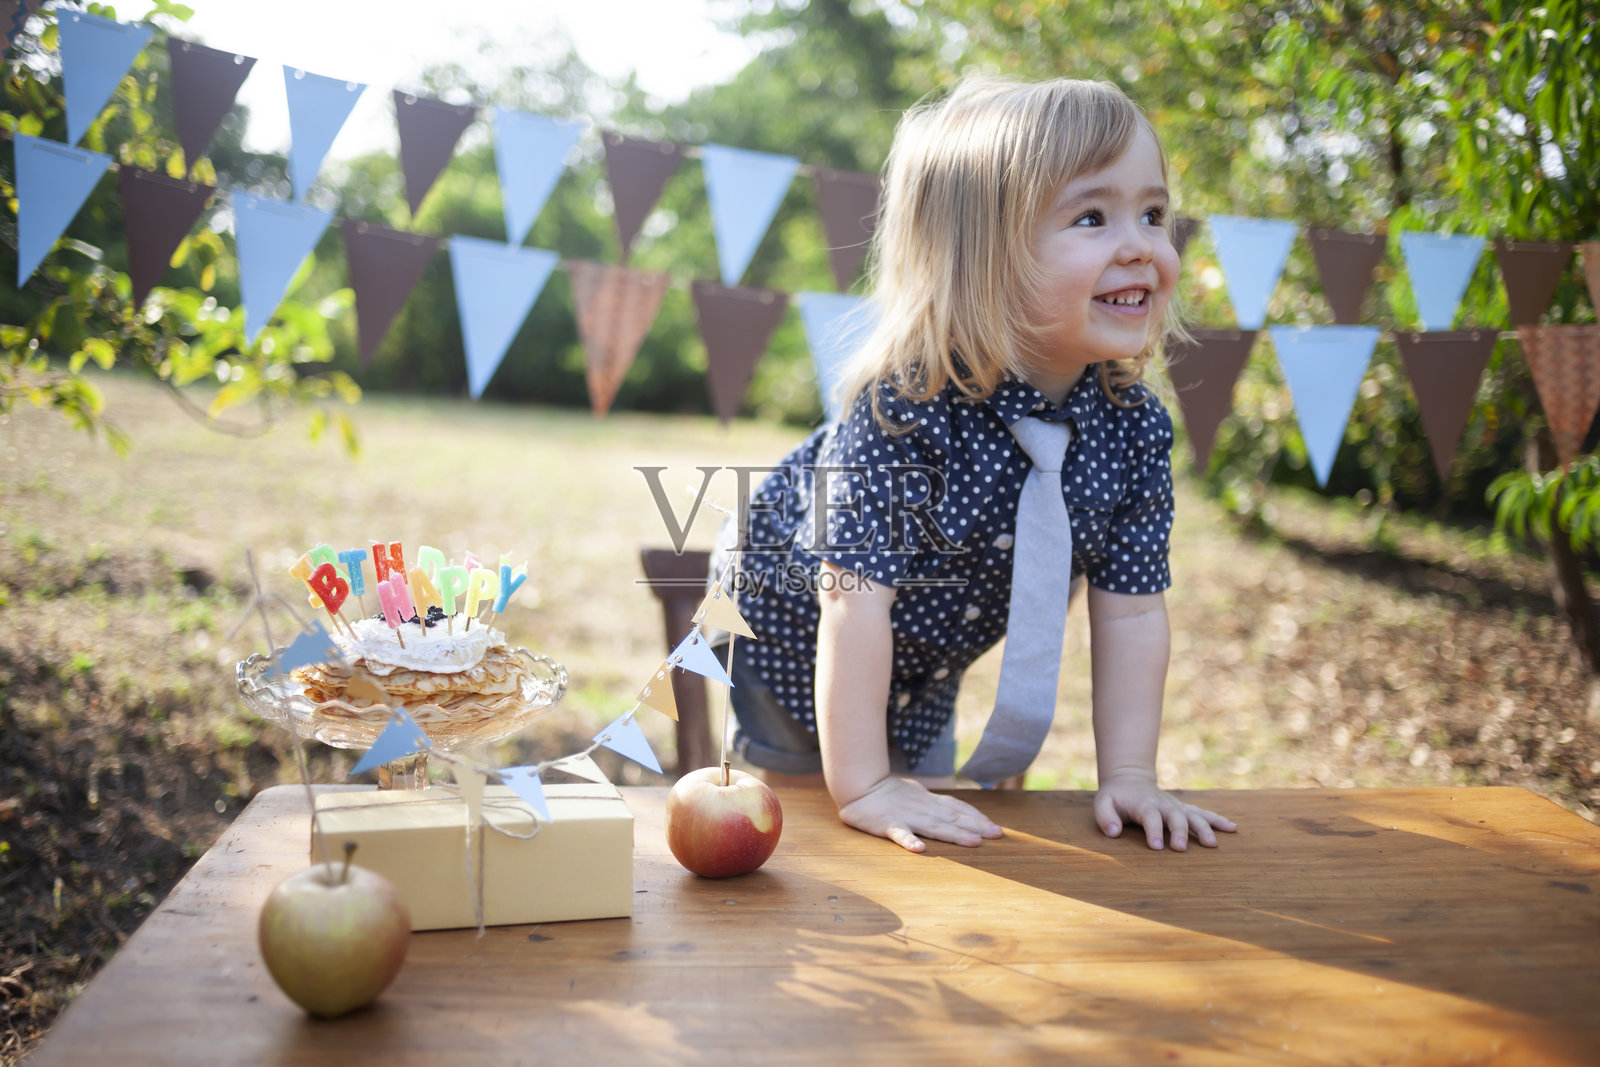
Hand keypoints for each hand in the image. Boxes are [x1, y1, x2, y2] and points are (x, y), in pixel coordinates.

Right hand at [836, 776, 1003, 852]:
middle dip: (976, 826)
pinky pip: (900, 833)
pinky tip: (920, 850)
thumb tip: (953, 809)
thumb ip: (934, 803)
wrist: (859, 784)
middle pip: (953, 818)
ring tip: (973, 842)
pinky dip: (910, 841)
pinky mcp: (887, 824)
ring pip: (934, 826)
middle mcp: (923, 808)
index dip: (977, 817)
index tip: (996, 828)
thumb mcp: (916, 793)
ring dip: (954, 834)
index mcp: (929, 802)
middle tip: (997, 835)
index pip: (958, 808)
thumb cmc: (888, 791)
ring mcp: (906, 816)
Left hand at [1094, 773, 1236, 850]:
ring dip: (1204, 828)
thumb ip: (1105, 817)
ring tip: (1213, 845)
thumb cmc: (1115, 797)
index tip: (1156, 847)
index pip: (1150, 816)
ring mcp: (1176, 806)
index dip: (1153, 831)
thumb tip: (1114, 833)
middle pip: (1175, 816)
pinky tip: (1232, 828)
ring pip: (1193, 815)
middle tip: (1181, 848)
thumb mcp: (1102, 803)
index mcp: (1143, 804)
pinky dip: (1218, 820)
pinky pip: (1203, 813)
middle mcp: (1163, 804)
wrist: (1130, 779)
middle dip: (1180, 831)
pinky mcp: (1184, 809)